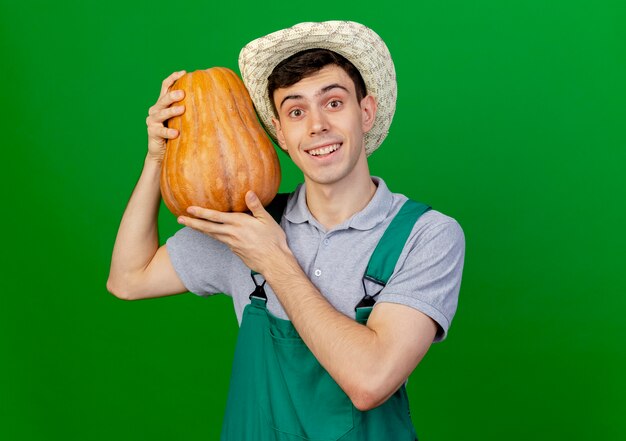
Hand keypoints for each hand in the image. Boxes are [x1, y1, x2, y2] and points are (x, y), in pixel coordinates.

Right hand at [146, 70, 186, 163]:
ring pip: (162, 113)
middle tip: (183, 93)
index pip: (165, 86)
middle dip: (173, 95)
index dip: (173, 78)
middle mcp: (155, 110)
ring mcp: (152, 121)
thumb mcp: (181, 120)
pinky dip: (169, 132)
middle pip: (163, 99)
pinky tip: (176, 133)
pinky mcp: (152, 132)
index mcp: (162, 104)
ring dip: (172, 111)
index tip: (184, 72)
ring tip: (182, 109)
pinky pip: (161, 131)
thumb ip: (188, 109)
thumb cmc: (175, 134)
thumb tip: (211, 98)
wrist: (161, 152)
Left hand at [177, 191, 291, 274]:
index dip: (201, 213)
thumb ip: (256, 206)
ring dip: (199, 229)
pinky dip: (213, 236)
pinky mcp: (234, 250)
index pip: (215, 217)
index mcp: (239, 223)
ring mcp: (231, 243)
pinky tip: (212, 233)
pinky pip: (221, 240)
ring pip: (212, 235)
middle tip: (179, 219)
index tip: (189, 209)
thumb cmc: (273, 240)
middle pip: (208, 228)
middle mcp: (231, 233)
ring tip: (189, 225)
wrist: (273, 262)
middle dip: (192, 223)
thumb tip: (249, 192)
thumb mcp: (267, 220)